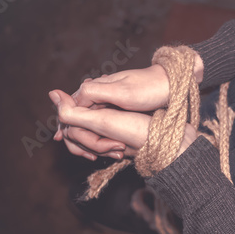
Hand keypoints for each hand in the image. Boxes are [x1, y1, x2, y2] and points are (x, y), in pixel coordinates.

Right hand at [53, 52, 203, 156]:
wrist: (172, 84)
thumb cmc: (148, 89)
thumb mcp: (120, 93)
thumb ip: (94, 94)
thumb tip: (69, 98)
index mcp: (95, 88)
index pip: (71, 107)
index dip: (66, 123)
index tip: (63, 139)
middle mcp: (99, 92)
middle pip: (77, 112)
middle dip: (72, 129)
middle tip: (69, 145)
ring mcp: (109, 98)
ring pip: (88, 117)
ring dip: (84, 131)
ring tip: (85, 149)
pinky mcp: (119, 105)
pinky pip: (101, 118)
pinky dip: (96, 130)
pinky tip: (100, 140)